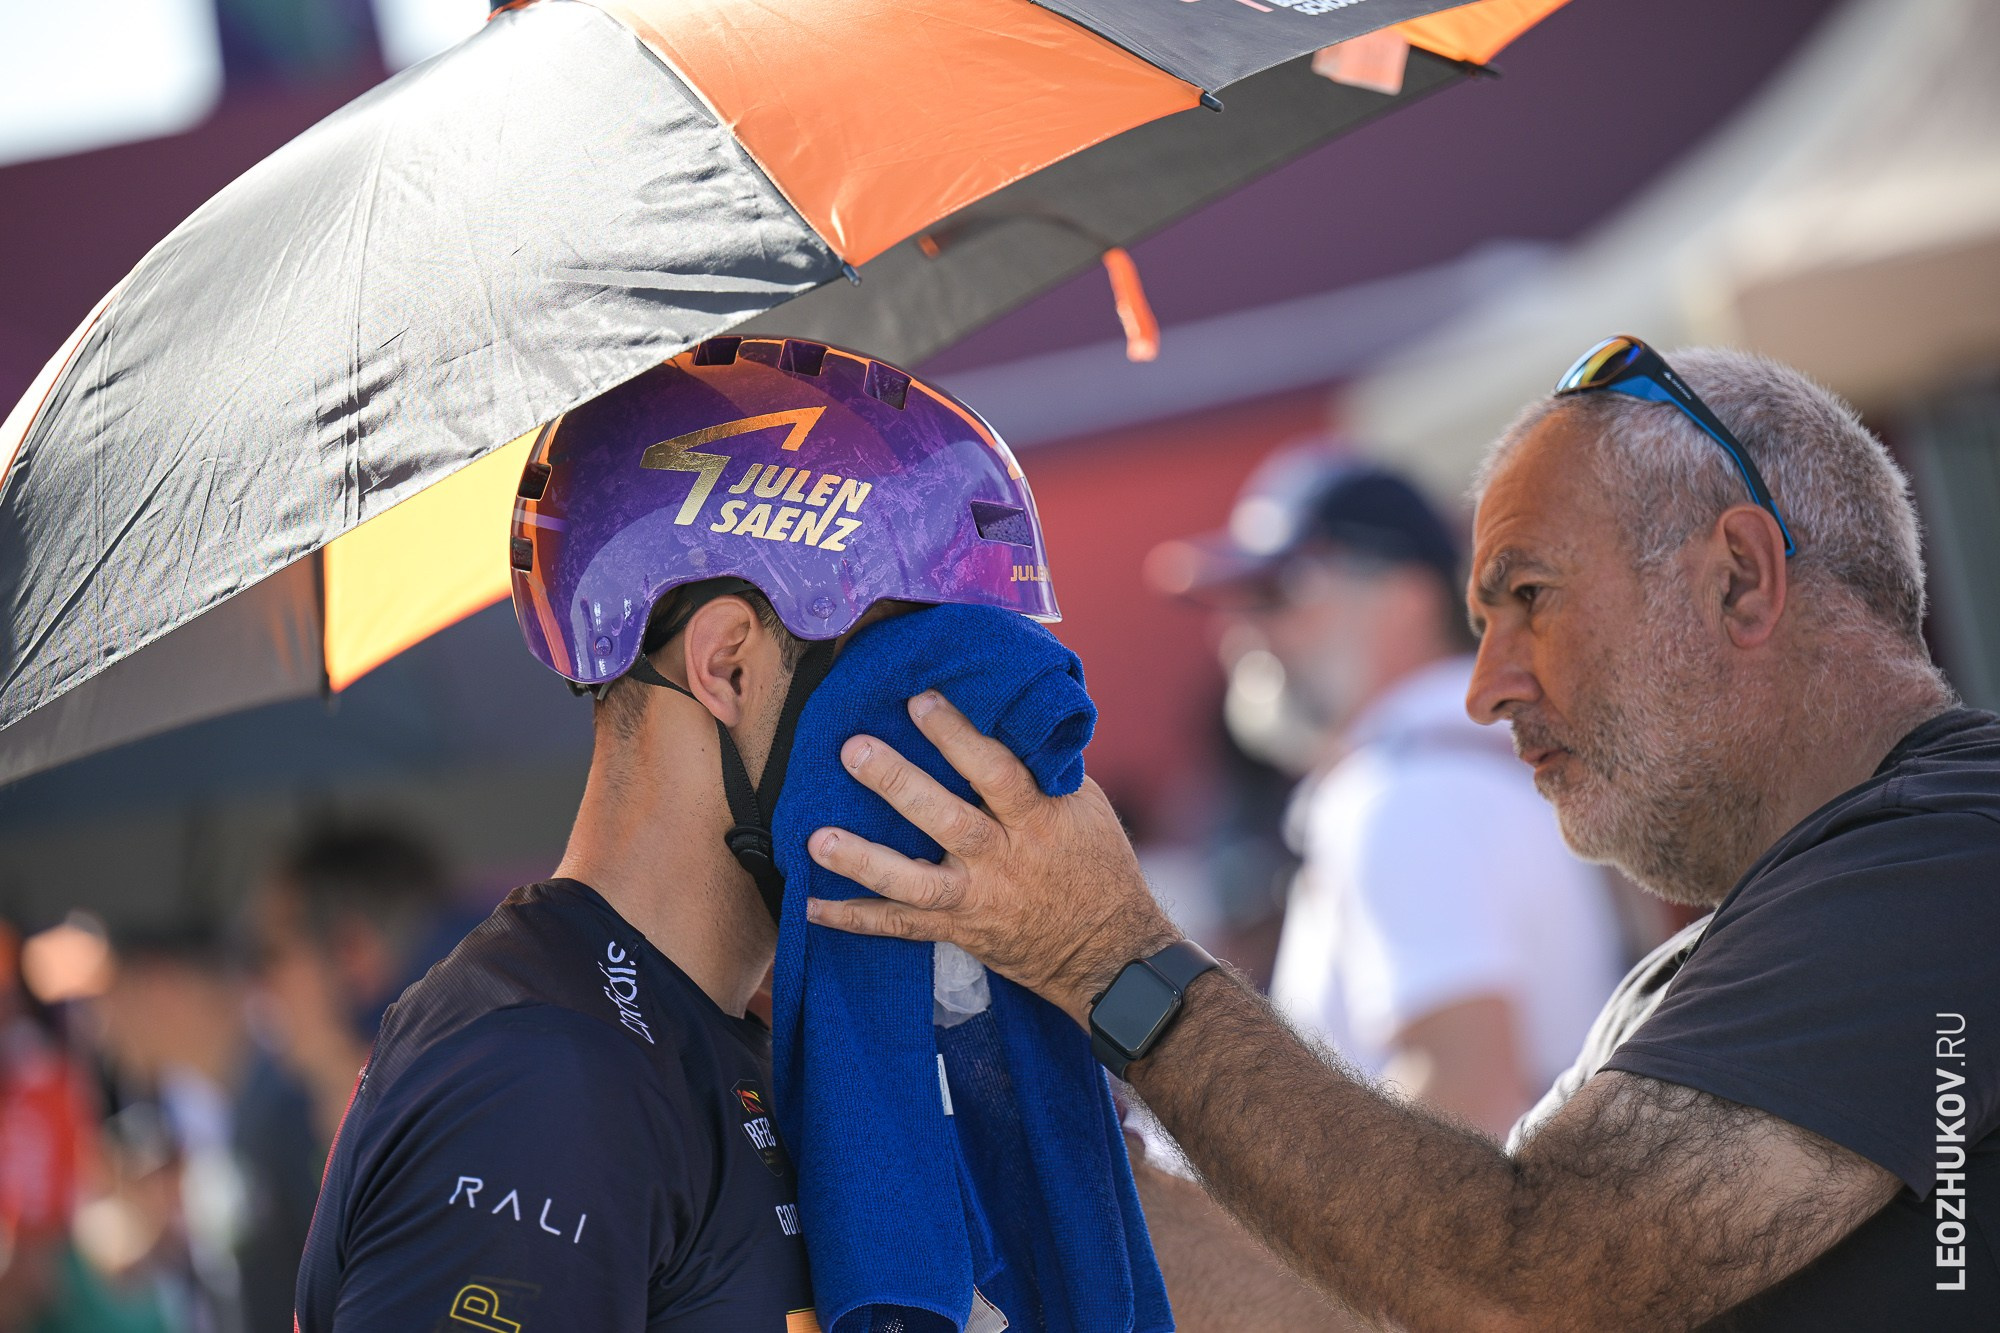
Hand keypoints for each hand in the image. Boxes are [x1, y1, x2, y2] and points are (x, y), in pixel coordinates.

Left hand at [805, 690, 1179, 1023]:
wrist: (1108, 954)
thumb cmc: (1096, 864)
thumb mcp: (1083, 808)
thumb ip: (1039, 770)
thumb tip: (1000, 713)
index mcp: (1037, 820)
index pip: (997, 771)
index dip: (958, 736)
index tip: (920, 699)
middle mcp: (1003, 859)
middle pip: (947, 820)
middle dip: (898, 785)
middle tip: (853, 750)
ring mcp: (977, 899)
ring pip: (915, 882)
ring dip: (863, 861)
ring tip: (816, 839)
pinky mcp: (958, 930)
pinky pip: (900, 927)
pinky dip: (854, 918)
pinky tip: (809, 905)